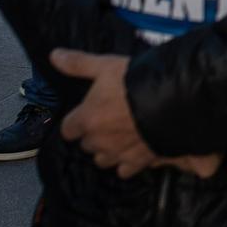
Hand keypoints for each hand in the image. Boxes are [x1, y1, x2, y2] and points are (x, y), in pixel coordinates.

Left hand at [51, 48, 221, 179]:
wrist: (171, 101)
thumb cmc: (136, 82)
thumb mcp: (105, 66)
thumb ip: (79, 64)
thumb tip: (55, 55)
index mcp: (86, 119)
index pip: (68, 129)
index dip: (76, 121)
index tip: (86, 114)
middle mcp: (98, 140)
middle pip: (87, 145)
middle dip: (94, 135)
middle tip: (108, 120)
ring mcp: (117, 153)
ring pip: (103, 160)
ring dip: (108, 150)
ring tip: (120, 137)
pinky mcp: (137, 162)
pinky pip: (124, 171)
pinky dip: (127, 163)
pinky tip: (135, 150)